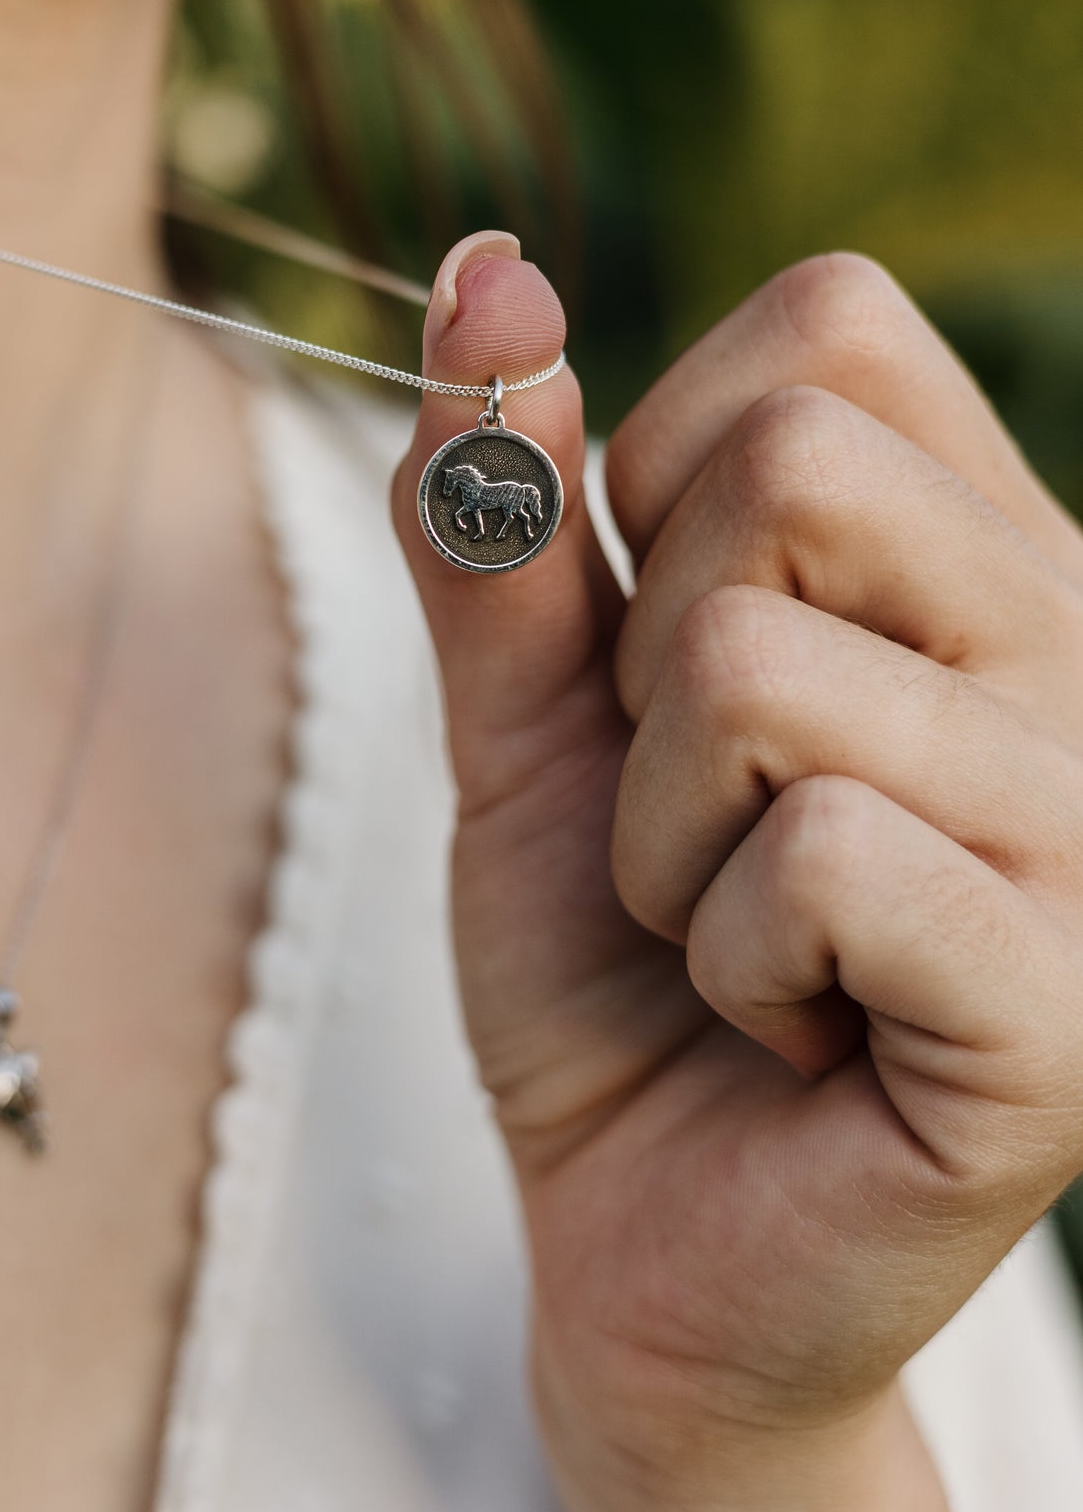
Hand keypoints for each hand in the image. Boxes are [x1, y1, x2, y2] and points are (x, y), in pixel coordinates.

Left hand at [393, 239, 1082, 1511]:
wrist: (643, 1244)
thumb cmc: (611, 960)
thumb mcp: (530, 709)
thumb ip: (507, 509)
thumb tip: (486, 267)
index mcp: (977, 545)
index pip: (829, 325)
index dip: (661, 470)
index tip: (665, 646)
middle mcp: (1079, 646)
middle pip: (792, 465)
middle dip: (647, 671)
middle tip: (701, 822)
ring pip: (761, 664)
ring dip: (662, 832)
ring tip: (736, 934)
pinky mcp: (1064, 1009)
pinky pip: (817, 854)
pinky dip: (724, 951)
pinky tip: (796, 1028)